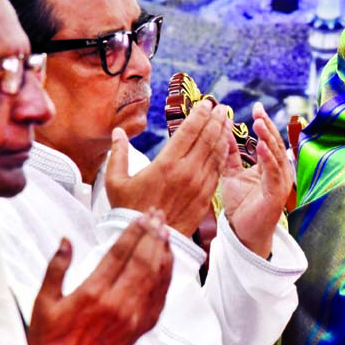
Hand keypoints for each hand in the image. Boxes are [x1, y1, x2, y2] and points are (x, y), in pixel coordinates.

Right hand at [26, 211, 172, 344]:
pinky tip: (167, 260)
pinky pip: (161, 295)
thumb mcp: (43, 301)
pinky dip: (167, 274)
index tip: (141, 217)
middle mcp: (118, 304)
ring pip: (156, 276)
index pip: (120, 254)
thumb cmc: (51, 340)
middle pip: (143, 260)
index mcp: (93, 294)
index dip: (133, 232)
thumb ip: (56, 268)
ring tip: (165, 231)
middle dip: (152, 234)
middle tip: (157, 215)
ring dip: (163, 250)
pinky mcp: (142, 326)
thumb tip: (66, 241)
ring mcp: (134, 316)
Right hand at [106, 101, 229, 236]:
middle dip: (216, 120)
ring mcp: (199, 184)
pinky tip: (226, 145)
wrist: (148, 240)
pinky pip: (218, 170)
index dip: (199, 115)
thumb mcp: (115, 182)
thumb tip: (118, 132)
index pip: (188, 131)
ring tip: (228, 120)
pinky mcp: (206, 196)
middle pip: (207, 138)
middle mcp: (186, 172)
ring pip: (216, 153)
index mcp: (166, 164)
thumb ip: (118, 154)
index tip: (206, 103)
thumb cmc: (129, 210)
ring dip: (223, 134)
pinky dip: (223, 155)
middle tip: (222, 107)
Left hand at [220, 102, 294, 258]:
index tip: (257, 108)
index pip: (268, 140)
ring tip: (259, 123)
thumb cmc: (242, 206)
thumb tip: (223, 133)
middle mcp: (278, 172)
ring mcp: (279, 183)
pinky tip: (260, 146)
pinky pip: (272, 173)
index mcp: (270, 167)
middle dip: (267, 126)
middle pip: (274, 144)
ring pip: (275, 156)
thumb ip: (230, 156)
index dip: (264, 124)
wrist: (244, 234)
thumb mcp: (232, 175)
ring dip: (268, 138)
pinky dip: (267, 159)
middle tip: (258, 110)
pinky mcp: (276, 194)